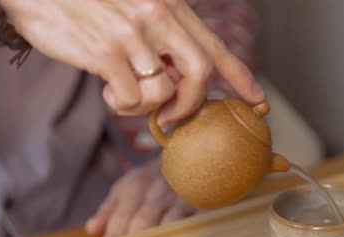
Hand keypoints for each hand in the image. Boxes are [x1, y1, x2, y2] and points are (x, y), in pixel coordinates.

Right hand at [0, 0, 263, 123]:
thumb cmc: (85, 2)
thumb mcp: (133, 7)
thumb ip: (161, 39)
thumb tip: (179, 81)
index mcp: (169, 5)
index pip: (214, 46)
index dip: (240, 76)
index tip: (257, 99)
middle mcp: (157, 15)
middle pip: (201, 73)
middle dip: (192, 105)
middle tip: (172, 117)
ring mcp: (132, 33)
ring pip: (164, 92)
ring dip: (146, 107)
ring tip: (124, 94)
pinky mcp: (105, 51)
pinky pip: (131, 98)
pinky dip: (121, 106)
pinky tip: (107, 91)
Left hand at [85, 158, 195, 236]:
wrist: (189, 158)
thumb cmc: (153, 179)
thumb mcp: (127, 186)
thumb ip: (109, 209)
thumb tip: (92, 230)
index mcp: (136, 187)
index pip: (120, 221)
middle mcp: (158, 191)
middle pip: (142, 225)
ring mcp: (181, 198)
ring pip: (167, 227)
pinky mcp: (203, 206)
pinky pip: (193, 227)